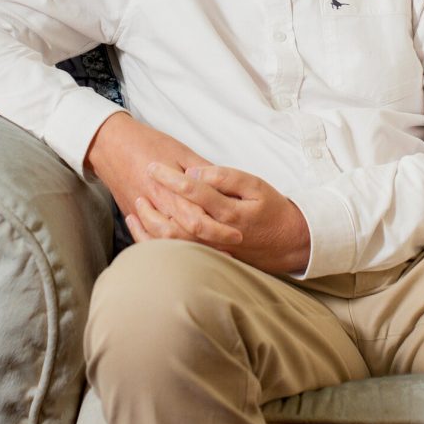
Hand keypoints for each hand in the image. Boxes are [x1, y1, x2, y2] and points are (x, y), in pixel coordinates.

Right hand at [84, 113, 242, 247]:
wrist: (111, 143)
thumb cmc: (148, 143)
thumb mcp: (180, 150)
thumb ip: (202, 170)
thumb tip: (224, 185)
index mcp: (170, 189)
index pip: (198, 218)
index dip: (218, 230)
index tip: (237, 235)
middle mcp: (157, 206)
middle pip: (184, 235)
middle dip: (208, 245)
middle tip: (231, 250)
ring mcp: (143, 213)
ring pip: (167, 241)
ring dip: (189, 249)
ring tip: (211, 254)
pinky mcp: (133, 214)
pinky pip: (149, 238)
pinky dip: (165, 247)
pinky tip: (181, 249)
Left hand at [134, 163, 311, 274]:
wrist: (287, 243)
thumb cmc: (271, 209)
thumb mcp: (256, 186)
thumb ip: (226, 178)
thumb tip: (195, 173)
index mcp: (229, 213)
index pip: (194, 193)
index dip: (171, 178)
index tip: (154, 166)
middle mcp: (216, 235)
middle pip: (177, 220)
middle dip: (154, 200)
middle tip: (141, 181)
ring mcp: (210, 250)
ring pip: (173, 242)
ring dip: (150, 224)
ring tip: (137, 204)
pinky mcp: (207, 257)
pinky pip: (175, 254)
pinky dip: (154, 242)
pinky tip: (142, 228)